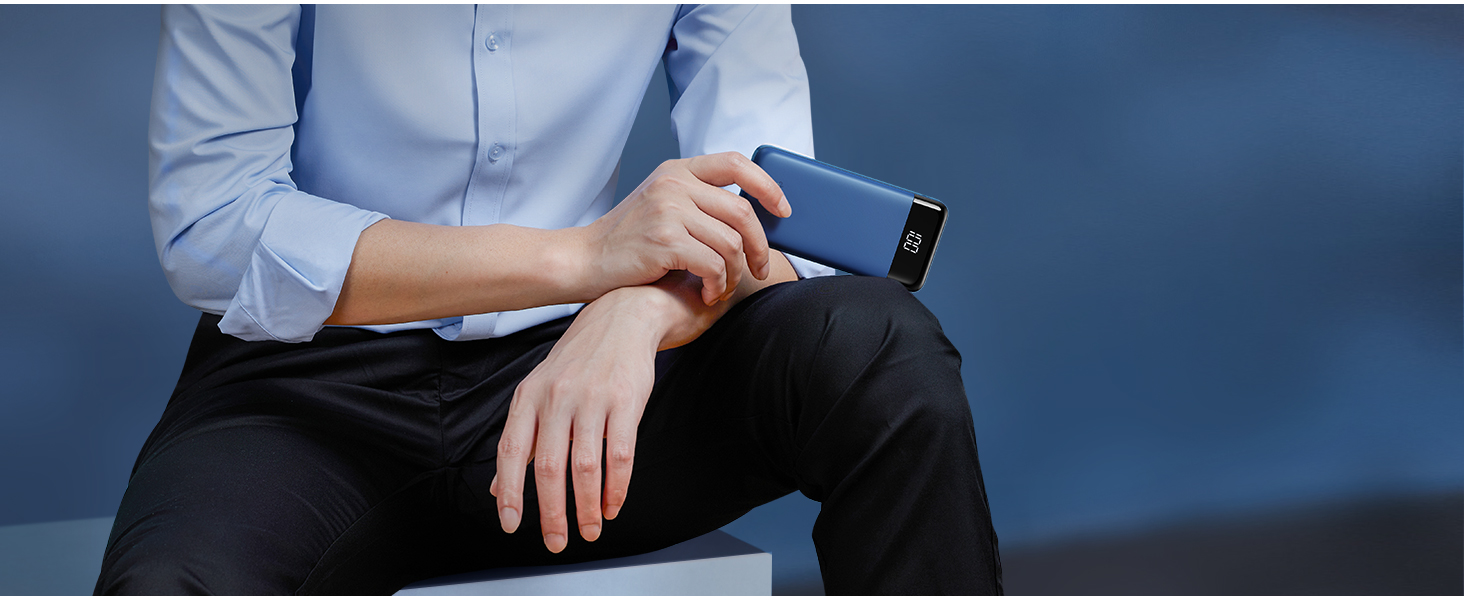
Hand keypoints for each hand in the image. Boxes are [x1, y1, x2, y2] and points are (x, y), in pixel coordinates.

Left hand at [487, 285, 671, 552]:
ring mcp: (593, 399)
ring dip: (588, 506)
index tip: (512, 524)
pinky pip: (621, 454)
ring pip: (586, 466)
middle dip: (553, 512)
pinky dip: (617, 487)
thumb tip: (497, 488)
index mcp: (529, 397)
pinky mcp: (626, 401)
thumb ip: (520, 440)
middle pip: (550, 467)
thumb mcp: (539, 391)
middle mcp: (557, 397)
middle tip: (557, 541)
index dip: (510, 492)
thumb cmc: (579, 359)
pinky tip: (613, 505)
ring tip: (590, 529)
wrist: (622, 318)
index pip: (512, 451)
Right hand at [577, 152, 791, 305]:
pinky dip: (719, 285)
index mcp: (677, 170)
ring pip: (731, 243)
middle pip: (742, 211)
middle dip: (760, 246)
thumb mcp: (660, 203)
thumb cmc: (627, 240)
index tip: (782, 210)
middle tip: (761, 268)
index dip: (767, 185)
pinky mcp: (665, 240)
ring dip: (735, 273)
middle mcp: (674, 184)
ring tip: (723, 287)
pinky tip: (709, 293)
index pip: (736, 163)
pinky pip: (714, 264)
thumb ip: (696, 200)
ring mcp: (668, 210)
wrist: (585, 260)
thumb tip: (747, 213)